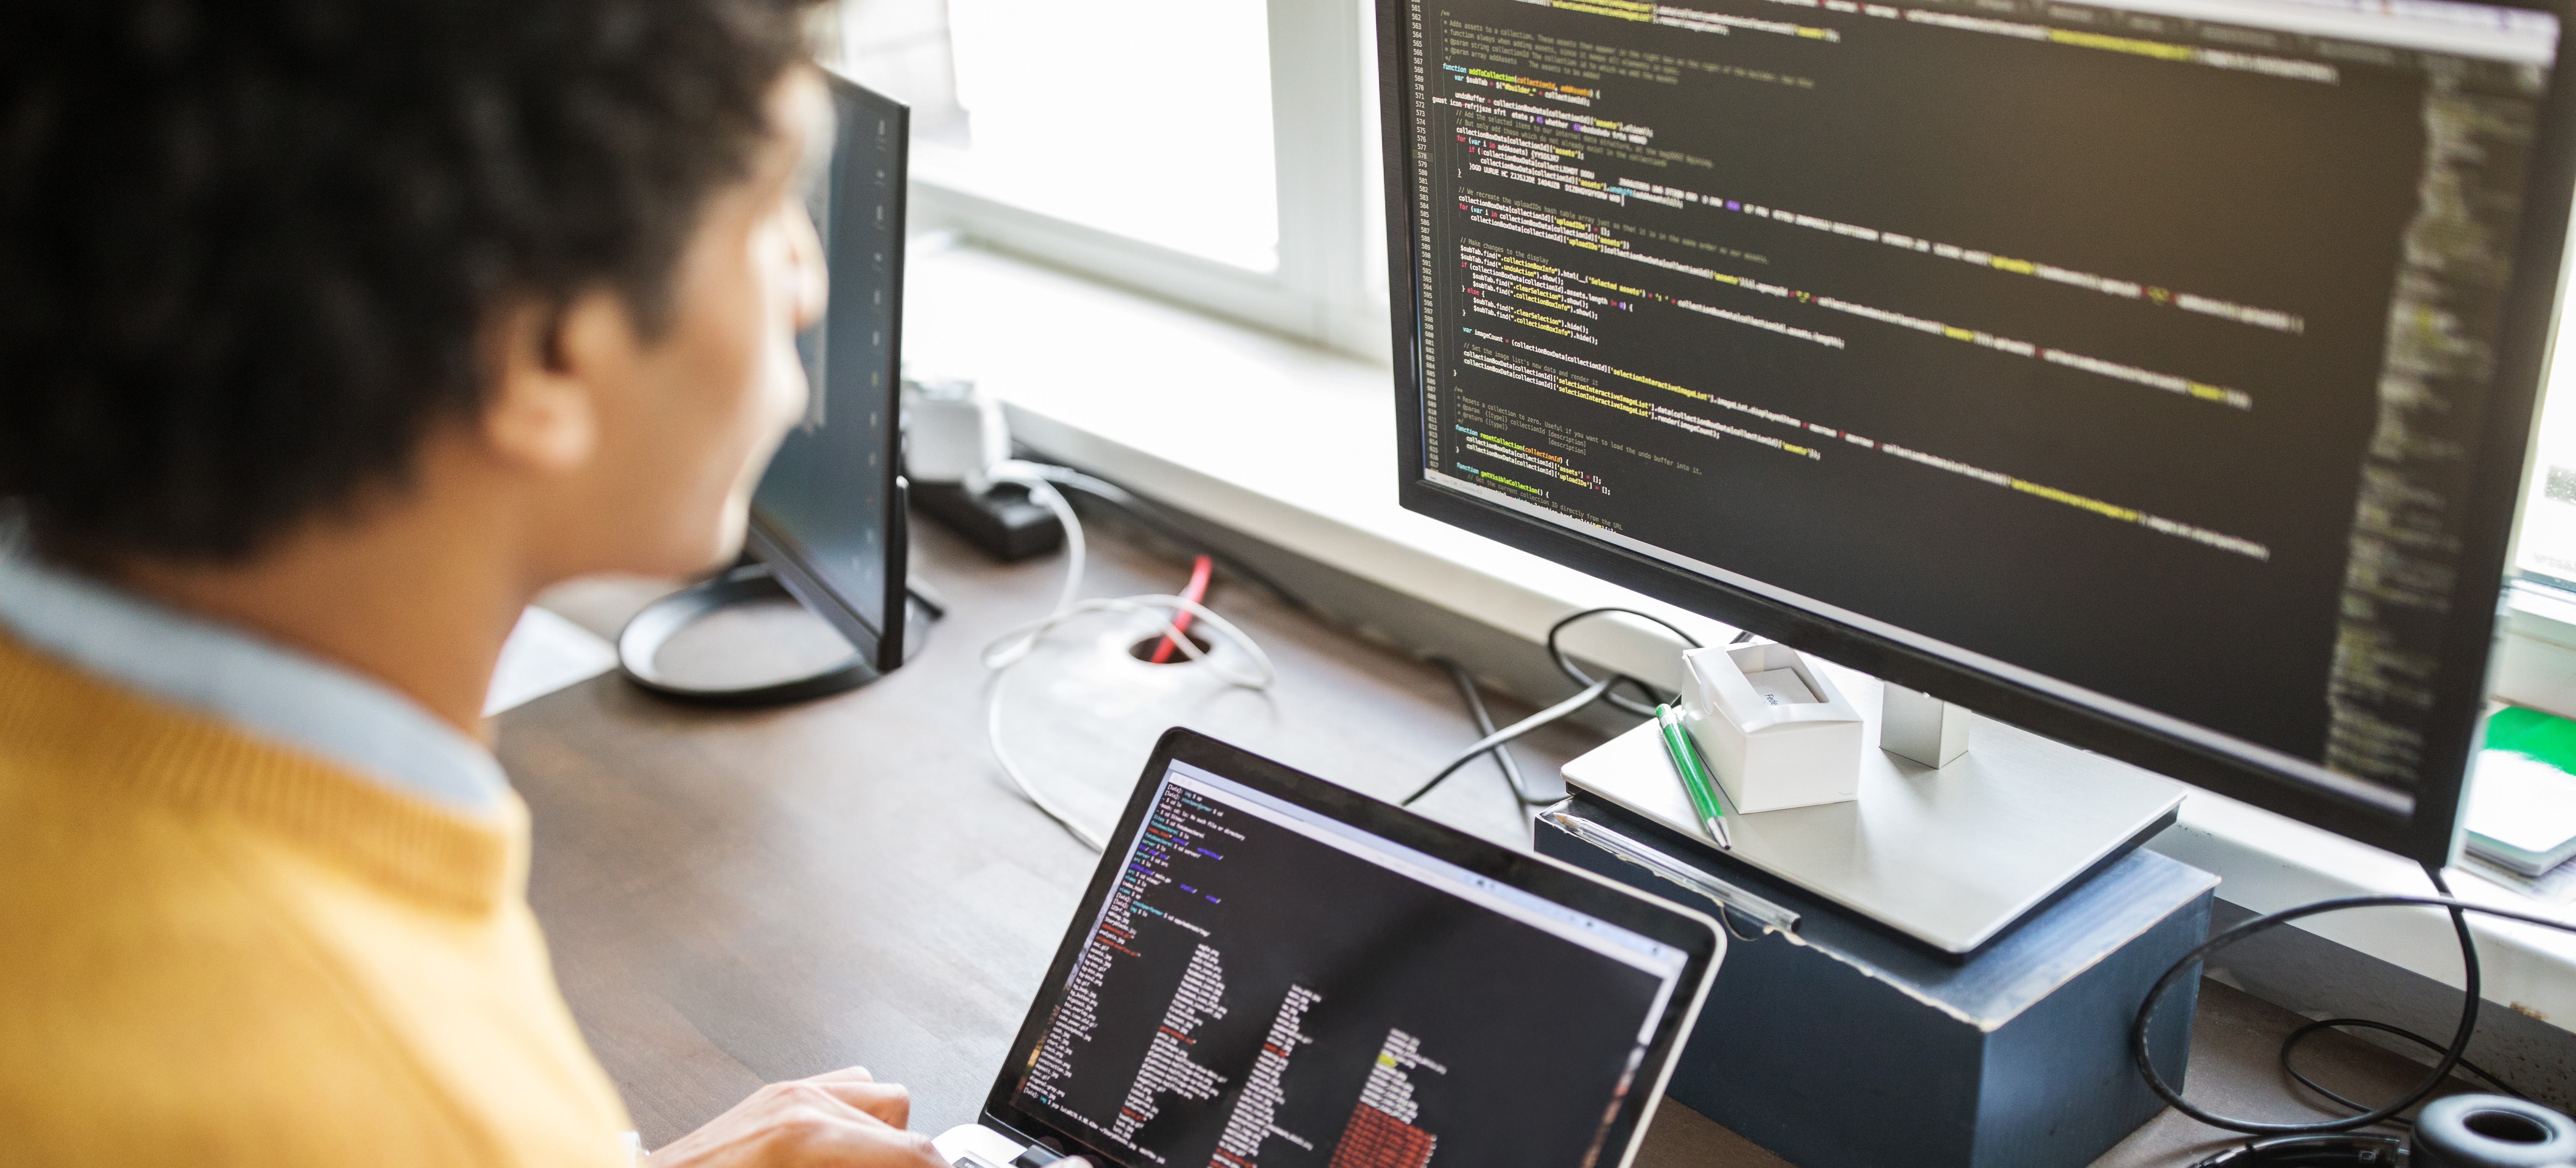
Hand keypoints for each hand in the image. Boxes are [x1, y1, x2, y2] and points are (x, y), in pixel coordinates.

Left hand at [648, 1066, 953, 1166]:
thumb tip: (911, 1164)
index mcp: (807, 1138)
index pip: (913, 1152)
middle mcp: (800, 1102)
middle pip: (903, 1118)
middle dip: (902, 1157)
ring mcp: (786, 1092)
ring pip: (878, 1098)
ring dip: (878, 1137)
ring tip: (856, 1167)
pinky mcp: (774, 1093)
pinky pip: (842, 1089)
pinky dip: (850, 1120)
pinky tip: (834, 1153)